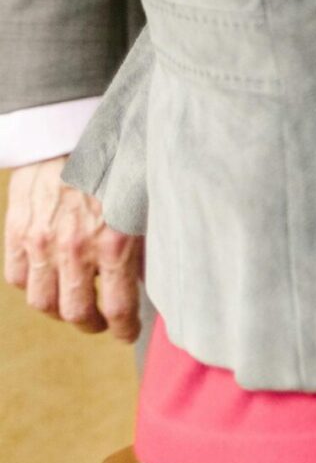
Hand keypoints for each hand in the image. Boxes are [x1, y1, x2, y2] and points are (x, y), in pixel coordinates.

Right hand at [5, 160, 140, 341]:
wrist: (72, 129)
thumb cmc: (120, 160)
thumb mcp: (146, 202)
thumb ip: (148, 241)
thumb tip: (153, 276)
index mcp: (114, 242)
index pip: (119, 308)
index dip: (124, 329)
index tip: (128, 333)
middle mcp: (74, 248)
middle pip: (74, 313)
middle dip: (90, 324)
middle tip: (101, 321)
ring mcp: (40, 242)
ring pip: (41, 302)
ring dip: (58, 310)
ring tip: (73, 305)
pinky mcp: (16, 231)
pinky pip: (15, 278)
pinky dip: (30, 286)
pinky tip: (47, 279)